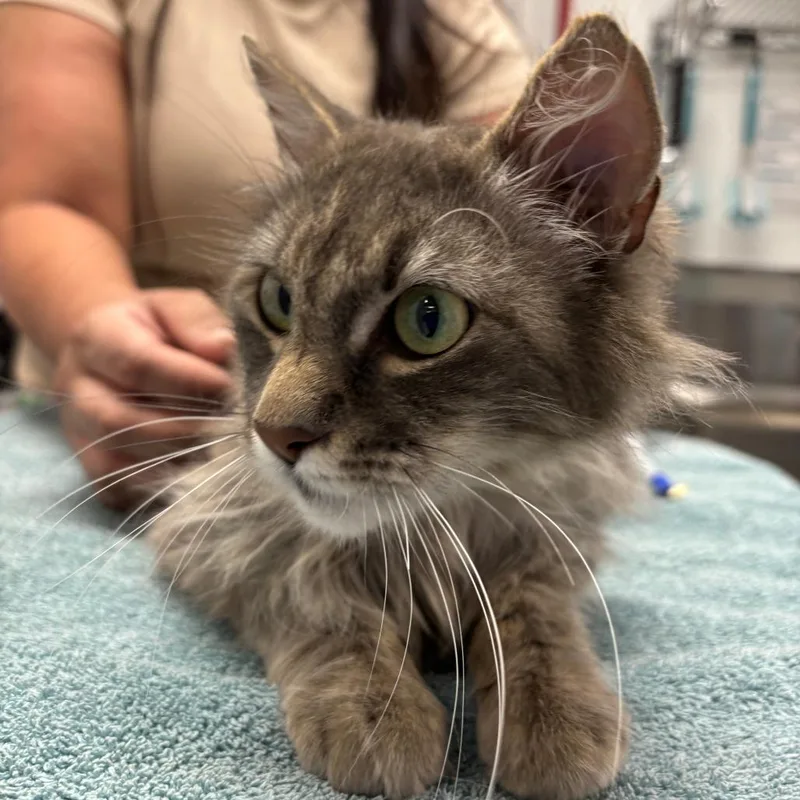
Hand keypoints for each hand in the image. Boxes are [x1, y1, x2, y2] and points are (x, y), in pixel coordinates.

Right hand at [54, 288, 234, 508]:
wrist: (115, 349)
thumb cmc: (159, 329)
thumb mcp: (179, 306)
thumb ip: (199, 322)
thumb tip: (220, 349)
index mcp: (98, 336)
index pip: (137, 363)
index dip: (187, 381)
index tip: (226, 385)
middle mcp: (77, 386)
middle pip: (120, 421)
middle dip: (184, 427)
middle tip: (224, 421)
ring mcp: (78, 431)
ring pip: (117, 461)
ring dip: (175, 457)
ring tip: (210, 440)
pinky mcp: (91, 465)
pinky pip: (116, 490)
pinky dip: (157, 486)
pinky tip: (188, 465)